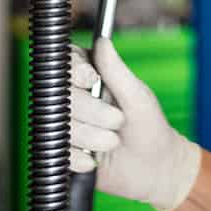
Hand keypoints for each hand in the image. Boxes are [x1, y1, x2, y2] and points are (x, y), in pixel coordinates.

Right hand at [68, 39, 200, 210]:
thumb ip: (116, 71)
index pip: (67, 63)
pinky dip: (77, 159)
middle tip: (117, 121)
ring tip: (112, 141)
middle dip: (93, 112)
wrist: (153, 169)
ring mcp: (67, 124)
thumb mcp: (137, 97)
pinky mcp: (64, 150)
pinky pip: (57, 151)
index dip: (75, 71)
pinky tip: (93, 161)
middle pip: (63, 96)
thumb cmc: (150, 127)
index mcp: (92, 76)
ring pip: (59, 125)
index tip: (91, 80)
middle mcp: (75, 98)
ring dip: (90, 138)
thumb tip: (102, 41)